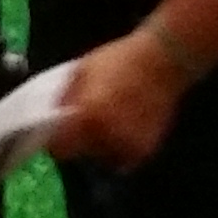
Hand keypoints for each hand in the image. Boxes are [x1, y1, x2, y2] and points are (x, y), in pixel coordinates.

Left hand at [45, 29, 188, 169]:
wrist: (164, 60)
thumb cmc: (120, 59)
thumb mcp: (82, 69)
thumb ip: (65, 95)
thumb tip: (52, 115)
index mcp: (87, 117)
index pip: (59, 148)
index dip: (55, 141)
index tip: (57, 133)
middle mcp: (106, 136)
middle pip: (81, 153)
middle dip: (79, 142)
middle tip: (84, 125)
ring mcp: (127, 145)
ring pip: (103, 157)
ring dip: (100, 146)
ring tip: (107, 124)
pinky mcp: (146, 149)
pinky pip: (124, 156)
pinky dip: (120, 147)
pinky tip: (124, 127)